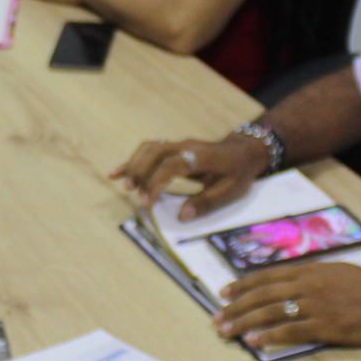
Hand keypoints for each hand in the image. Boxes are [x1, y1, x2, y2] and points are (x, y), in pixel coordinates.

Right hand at [111, 136, 269, 220]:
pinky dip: (132, 161)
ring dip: (134, 165)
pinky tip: (116, 173)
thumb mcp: (230, 191)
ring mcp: (179, 145)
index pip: (172, 165)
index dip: (157, 182)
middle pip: (155, 151)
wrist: (244, 152)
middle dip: (141, 171)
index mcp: (201, 156)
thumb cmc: (238, 173)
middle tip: (134, 193)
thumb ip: (206, 203)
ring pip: (149, 148)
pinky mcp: (174, 148)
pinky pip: (149, 150)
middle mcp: (186, 146)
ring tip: (124, 185)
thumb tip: (182, 216)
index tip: (147, 200)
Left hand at [214, 266, 360, 349]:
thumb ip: (313, 278)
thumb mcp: (339, 273)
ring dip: (245, 321)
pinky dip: (269, 335)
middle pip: (264, 294)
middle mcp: (310, 285)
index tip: (224, 292)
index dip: (244, 284)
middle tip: (217, 316)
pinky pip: (291, 331)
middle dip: (237, 306)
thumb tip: (290, 285)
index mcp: (312, 271)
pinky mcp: (327, 327)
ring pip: (272, 312)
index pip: (269, 276)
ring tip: (227, 331)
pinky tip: (253, 341)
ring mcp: (318, 306)